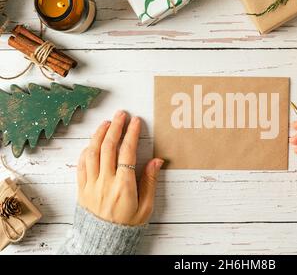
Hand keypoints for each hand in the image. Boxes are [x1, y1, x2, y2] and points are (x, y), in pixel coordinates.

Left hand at [77, 110, 163, 225]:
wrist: (104, 241)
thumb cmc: (127, 225)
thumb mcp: (146, 207)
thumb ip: (150, 182)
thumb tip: (156, 161)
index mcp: (123, 186)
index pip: (127, 152)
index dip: (131, 134)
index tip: (136, 122)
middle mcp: (105, 182)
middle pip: (108, 147)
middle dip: (115, 127)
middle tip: (121, 114)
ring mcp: (91, 184)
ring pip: (92, 152)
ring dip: (99, 134)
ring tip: (107, 123)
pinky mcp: (82, 188)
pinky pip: (81, 165)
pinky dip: (86, 150)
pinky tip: (92, 143)